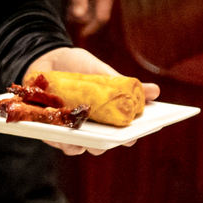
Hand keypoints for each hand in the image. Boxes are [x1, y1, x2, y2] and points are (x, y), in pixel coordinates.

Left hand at [25, 46, 159, 155]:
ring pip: (76, 147)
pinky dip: (55, 135)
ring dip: (78, 144)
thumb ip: (121, 83)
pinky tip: (55, 129)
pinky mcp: (49, 126)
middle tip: (104, 138)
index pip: (123, 135)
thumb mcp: (100, 70)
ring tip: (78, 137)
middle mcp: (91, 128)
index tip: (131, 136)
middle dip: (103, 144)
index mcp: (108, 117)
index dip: (128, 138)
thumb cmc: (78, 65)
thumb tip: (155, 91)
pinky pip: (53, 138)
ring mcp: (70, 129)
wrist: (46, 55)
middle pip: (100, 146)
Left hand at [66, 0, 119, 36]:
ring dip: (84, 11)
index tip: (80, 33)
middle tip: (69, 19)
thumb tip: (78, 16)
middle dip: (85, 19)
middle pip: (99, 14)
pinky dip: (87, 4)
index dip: (90, 28)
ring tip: (69, 11)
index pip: (101, 18)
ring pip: (98, 7)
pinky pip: (97, 0)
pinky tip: (75, 2)